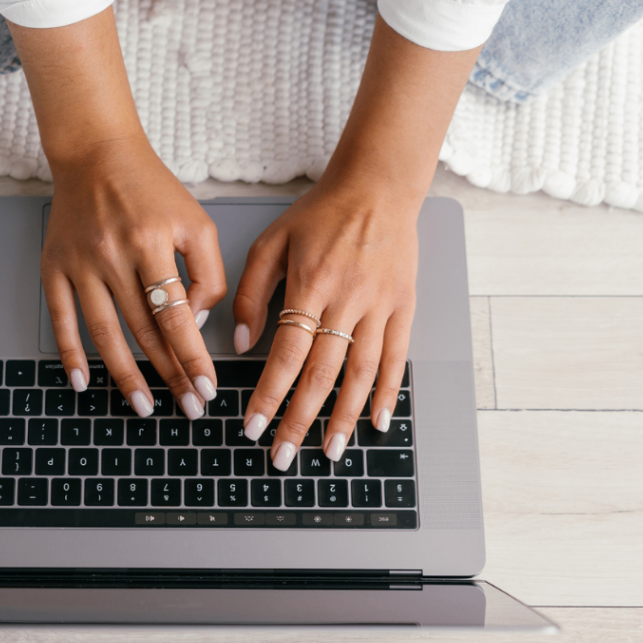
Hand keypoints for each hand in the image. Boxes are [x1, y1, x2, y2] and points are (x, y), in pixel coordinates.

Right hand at [41, 136, 226, 416]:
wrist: (96, 154)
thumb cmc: (150, 189)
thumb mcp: (196, 221)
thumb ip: (208, 271)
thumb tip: (195, 321)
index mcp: (151, 241)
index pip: (176, 315)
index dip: (192, 357)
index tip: (205, 388)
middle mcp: (112, 254)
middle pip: (143, 330)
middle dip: (168, 374)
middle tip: (186, 406)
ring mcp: (79, 262)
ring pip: (104, 333)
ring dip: (125, 375)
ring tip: (143, 405)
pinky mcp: (54, 266)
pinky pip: (61, 318)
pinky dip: (70, 353)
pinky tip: (82, 381)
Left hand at [234, 181, 418, 469]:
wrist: (377, 186)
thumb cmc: (319, 213)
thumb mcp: (270, 242)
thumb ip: (250, 292)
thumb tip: (238, 343)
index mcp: (309, 284)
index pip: (286, 353)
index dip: (269, 395)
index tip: (252, 426)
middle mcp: (347, 299)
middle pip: (321, 373)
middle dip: (299, 420)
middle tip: (282, 457)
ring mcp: (380, 305)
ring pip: (361, 373)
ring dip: (344, 417)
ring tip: (329, 452)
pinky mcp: (404, 306)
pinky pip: (397, 357)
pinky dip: (388, 393)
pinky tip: (378, 422)